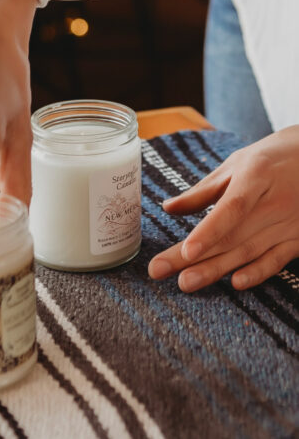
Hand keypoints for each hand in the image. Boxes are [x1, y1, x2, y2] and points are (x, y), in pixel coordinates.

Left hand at [148, 126, 298, 291]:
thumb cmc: (268, 160)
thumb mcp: (235, 165)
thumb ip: (202, 191)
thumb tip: (167, 208)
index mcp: (255, 176)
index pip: (232, 208)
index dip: (209, 231)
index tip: (186, 252)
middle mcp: (274, 202)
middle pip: (232, 236)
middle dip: (195, 257)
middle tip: (159, 271)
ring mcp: (289, 223)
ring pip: (248, 251)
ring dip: (216, 270)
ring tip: (186, 283)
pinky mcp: (298, 238)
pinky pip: (277, 259)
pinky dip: (258, 272)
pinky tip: (236, 283)